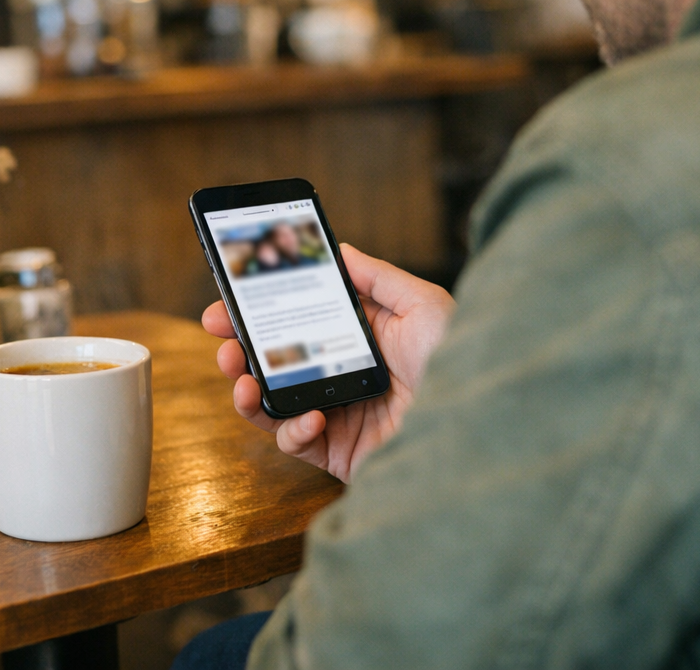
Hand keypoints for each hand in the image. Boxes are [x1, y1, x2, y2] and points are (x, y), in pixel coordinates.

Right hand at [202, 244, 455, 482]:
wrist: (478, 426)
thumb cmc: (460, 360)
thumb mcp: (422, 303)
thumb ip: (377, 276)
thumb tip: (339, 248)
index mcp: (359, 339)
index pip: (299, 321)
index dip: (262, 311)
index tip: (232, 297)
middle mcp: (342, 375)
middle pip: (276, 361)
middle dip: (240, 346)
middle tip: (220, 335)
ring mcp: (338, 414)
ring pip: (273, 403)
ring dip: (247, 390)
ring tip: (239, 376)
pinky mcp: (338, 452)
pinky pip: (296, 442)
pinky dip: (291, 429)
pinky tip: (310, 417)